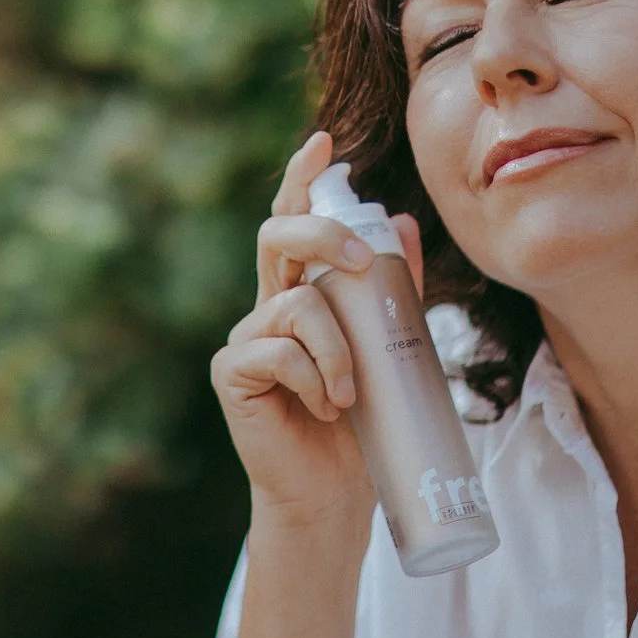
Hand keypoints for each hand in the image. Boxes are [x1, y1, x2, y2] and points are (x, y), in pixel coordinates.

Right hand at [211, 130, 426, 526]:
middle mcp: (269, 305)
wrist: (333, 495)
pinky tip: (324, 407)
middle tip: (360, 262)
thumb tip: (403, 221)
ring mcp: (248, 338)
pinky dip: (315, 377)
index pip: (295, 220)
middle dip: (322, 233)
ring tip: (350, 394)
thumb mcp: (389, 348)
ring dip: (338, 348)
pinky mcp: (234, 373)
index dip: (302, 179)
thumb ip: (394, 289)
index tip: (323, 142)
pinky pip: (279, 351)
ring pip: (297, 303)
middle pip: (280, 236)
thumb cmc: (362, 425)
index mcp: (303, 291)